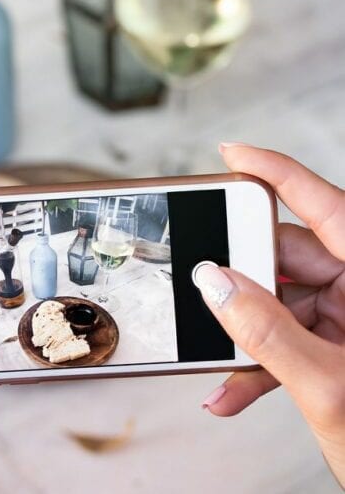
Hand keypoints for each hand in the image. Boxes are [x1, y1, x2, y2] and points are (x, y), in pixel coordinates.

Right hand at [194, 144, 344, 485]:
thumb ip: (266, 333)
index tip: (233, 155)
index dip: (275, 173)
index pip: (326, 206)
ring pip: (277, 301)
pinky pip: (283, 334)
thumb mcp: (328, 389)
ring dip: (243, 333)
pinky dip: (256, 360)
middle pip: (286, 258)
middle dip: (241, 282)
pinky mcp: (331, 339)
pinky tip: (233, 384)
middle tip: (212, 296)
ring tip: (222, 362)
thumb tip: (217, 286)